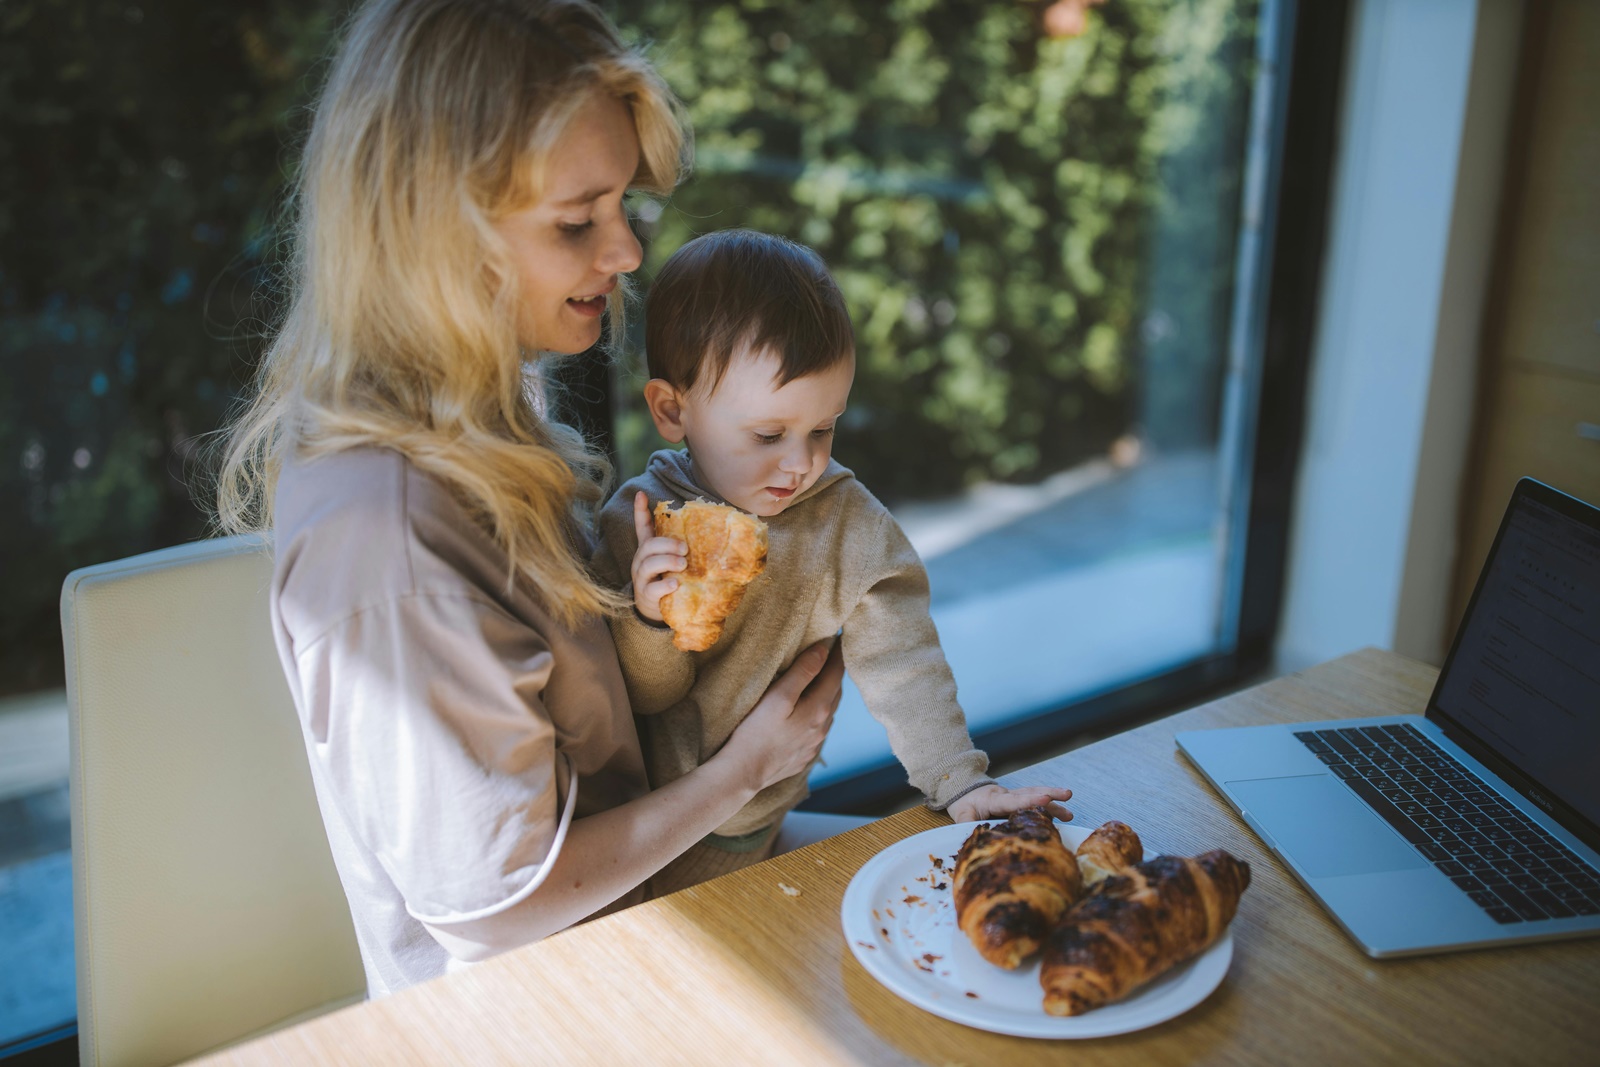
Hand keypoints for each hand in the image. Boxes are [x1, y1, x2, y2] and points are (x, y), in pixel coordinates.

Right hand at [630, 490, 686, 622]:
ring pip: (648, 564)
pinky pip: (652, 588)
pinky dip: (664, 585)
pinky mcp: (646, 596)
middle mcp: (642, 562)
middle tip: (685, 549)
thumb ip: (684, 550)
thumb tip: (712, 535)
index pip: (642, 528)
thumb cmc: (670, 579)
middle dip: (667, 544)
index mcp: (649, 551)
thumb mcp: (674, 562)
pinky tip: (675, 584)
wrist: (657, 611)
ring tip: (683, 565)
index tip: (640, 494)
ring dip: (668, 561)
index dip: (640, 511)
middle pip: (648, 545)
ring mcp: (642, 579)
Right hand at [718, 638, 844, 792]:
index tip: (838, 637)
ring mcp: (814, 744)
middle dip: (833, 672)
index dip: (837, 654)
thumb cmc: (755, 732)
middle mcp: (822, 728)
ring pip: (828, 712)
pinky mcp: (803, 756)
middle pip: (835, 693)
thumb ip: (803, 672)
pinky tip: (807, 713)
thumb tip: (824, 650)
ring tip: (820, 679)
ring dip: (827, 694)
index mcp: (819, 709)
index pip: (836, 674)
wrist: (743, 774)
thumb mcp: (778, 696)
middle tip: (829, 655)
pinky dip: (817, 714)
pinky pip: (818, 729)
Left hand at [946, 784, 1073, 823]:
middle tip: (1068, 797)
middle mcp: (1007, 795)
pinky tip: (1061, 814)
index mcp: (993, 799)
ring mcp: (1014, 797)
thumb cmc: (964, 805)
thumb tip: (974, 837)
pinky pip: (1035, 801)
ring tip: (1070, 813)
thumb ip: (967, 825)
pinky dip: (1049, 807)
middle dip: (1049, 796)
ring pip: (1035, 796)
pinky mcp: (1018, 801)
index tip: (1046, 799)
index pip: (1012, 800)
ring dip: (1054, 801)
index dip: (1029, 801)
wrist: (965, 791)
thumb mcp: (960, 815)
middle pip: (1029, 793)